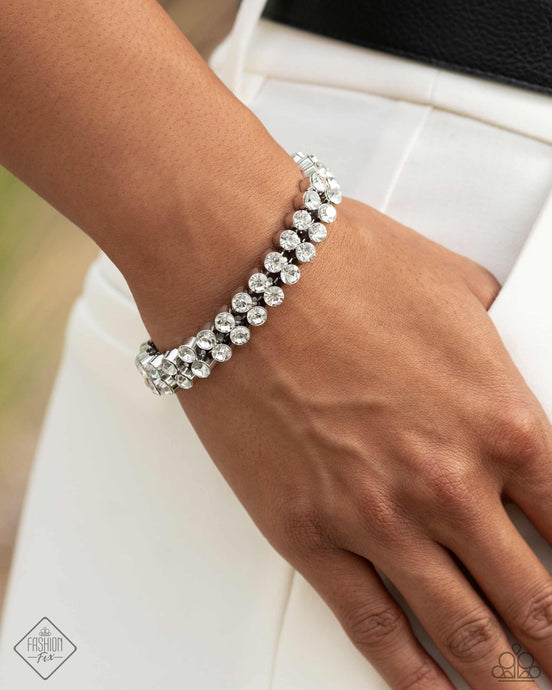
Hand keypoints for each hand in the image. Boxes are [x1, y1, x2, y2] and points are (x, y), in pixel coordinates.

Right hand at [141, 197, 551, 688]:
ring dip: (502, 680)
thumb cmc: (339, 266)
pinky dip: (410, 674)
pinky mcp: (308, 531)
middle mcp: (448, 482)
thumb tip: (493, 339)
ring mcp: (377, 516)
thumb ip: (488, 332)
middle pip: (534, 598)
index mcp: (499, 421)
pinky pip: (374, 625)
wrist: (244, 270)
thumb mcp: (450, 287)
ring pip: (463, 630)